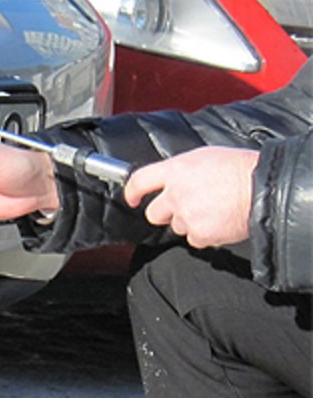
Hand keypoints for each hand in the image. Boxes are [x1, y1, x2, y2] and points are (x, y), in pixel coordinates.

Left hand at [123, 146, 257, 247]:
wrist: (266, 188)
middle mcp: (176, 193)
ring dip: (190, 222)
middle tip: (184, 208)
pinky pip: (194, 239)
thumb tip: (173, 180)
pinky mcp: (200, 233)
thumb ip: (183, 170)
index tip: (130, 199)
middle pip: (153, 213)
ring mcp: (187, 215)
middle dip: (165, 213)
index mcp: (176, 169)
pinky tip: (220, 222)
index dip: (131, 192)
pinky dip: (205, 234)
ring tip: (214, 210)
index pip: (140, 180)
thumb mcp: (207, 157)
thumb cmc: (242, 169)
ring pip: (177, 227)